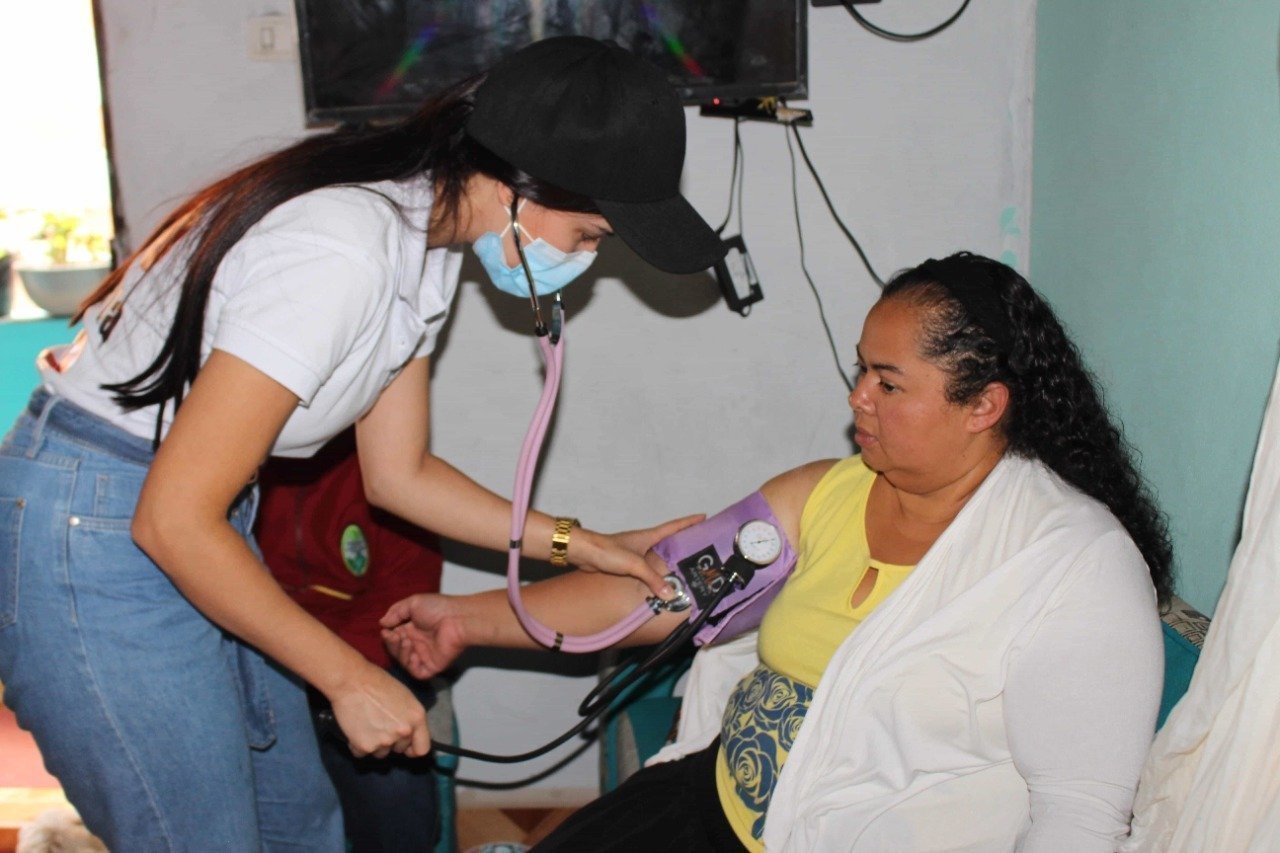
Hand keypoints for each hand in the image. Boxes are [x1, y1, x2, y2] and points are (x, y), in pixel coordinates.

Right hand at [327, 663, 430, 758]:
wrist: (351, 681)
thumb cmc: (377, 683)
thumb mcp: (405, 697)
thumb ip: (410, 718)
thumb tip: (409, 734)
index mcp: (417, 718)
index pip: (422, 749)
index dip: (413, 749)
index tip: (406, 748)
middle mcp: (404, 732)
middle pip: (399, 749)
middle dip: (390, 741)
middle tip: (379, 724)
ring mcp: (385, 741)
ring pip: (380, 753)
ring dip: (374, 743)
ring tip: (366, 724)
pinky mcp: (365, 746)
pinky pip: (362, 753)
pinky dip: (356, 744)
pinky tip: (355, 728)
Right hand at [380, 594, 468, 679]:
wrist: (457, 619)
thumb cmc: (438, 608)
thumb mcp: (413, 603)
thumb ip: (396, 612)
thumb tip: (382, 623)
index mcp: (413, 629)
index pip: (394, 637)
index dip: (388, 636)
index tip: (385, 631)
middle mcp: (418, 643)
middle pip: (397, 650)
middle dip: (392, 644)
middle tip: (394, 636)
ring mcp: (425, 655)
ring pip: (404, 662)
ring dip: (400, 653)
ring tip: (406, 641)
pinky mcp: (432, 666)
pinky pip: (417, 673)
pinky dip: (411, 666)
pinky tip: (413, 654)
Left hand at [570, 514, 704, 597]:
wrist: (583, 553)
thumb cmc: (609, 552)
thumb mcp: (634, 564)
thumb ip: (652, 579)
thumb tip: (670, 594)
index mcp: (648, 536)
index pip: (673, 526)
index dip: (689, 521)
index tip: (703, 516)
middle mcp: (643, 542)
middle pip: (668, 540)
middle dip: (683, 542)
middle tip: (699, 546)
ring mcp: (635, 552)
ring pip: (658, 555)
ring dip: (669, 559)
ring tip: (685, 567)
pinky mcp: (626, 563)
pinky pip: (647, 567)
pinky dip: (656, 572)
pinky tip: (660, 580)